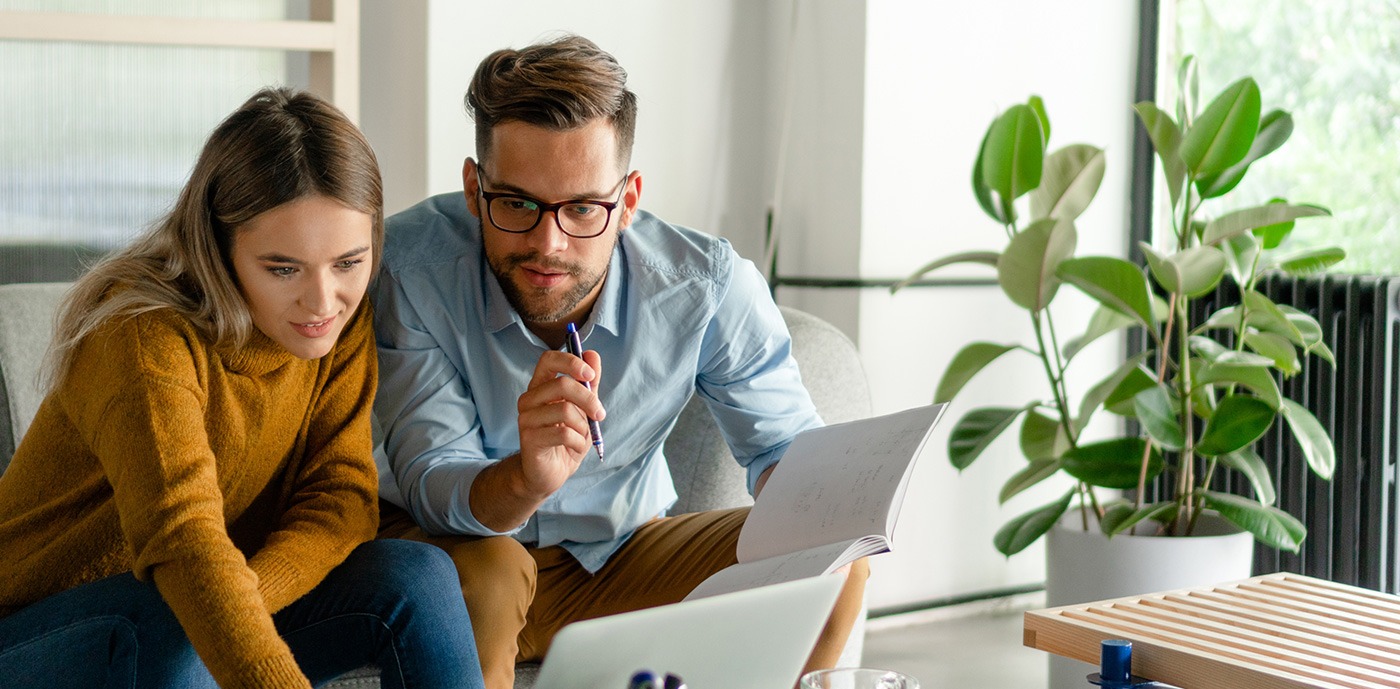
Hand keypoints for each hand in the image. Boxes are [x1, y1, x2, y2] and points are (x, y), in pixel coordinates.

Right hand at [514, 348, 605, 497]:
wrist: (550, 473)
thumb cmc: (567, 439)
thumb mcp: (583, 409)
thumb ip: (588, 383)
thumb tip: (593, 354)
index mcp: (540, 387)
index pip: (549, 359)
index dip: (571, 362)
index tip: (590, 375)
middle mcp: (529, 399)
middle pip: (562, 384)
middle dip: (589, 399)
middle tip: (600, 414)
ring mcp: (526, 419)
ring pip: (565, 410)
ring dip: (583, 426)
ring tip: (582, 436)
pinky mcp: (529, 439)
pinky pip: (563, 433)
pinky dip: (578, 441)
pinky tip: (574, 448)